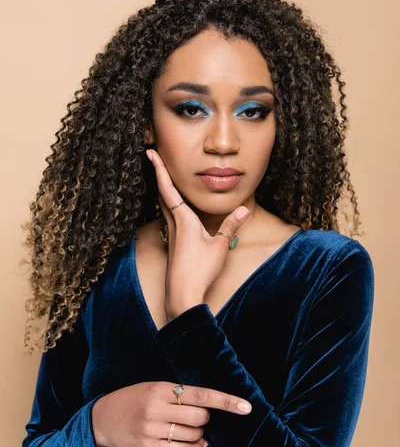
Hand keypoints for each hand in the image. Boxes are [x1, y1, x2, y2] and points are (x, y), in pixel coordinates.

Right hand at [92, 381, 252, 446]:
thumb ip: (180, 395)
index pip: (200, 394)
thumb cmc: (136, 398)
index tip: (246, 407)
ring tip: (188, 428)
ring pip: (193, 435)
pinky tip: (196, 443)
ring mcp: (151, 429)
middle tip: (194, 415)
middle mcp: (156, 408)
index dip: (225, 401)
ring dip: (199, 433)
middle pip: (200, 417)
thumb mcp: (155, 387)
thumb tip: (210, 411)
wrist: (104, 417)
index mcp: (160, 389)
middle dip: (205, 417)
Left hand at [146, 149, 249, 316]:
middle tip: (153, 157)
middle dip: (158, 174)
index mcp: (183, 219)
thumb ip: (231, 226)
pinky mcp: (173, 243)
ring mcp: (171, 234)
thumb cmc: (199, 271)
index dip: (159, 169)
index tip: (150, 153)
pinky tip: (173, 208)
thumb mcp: (219, 247)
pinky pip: (168, 217)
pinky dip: (168, 204)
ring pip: (163, 205)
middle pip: (162, 193)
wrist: (181, 294)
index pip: (168, 188)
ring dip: (162, 189)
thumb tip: (244, 209)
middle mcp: (173, 224)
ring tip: (162, 176)